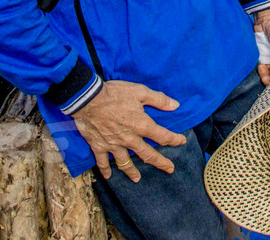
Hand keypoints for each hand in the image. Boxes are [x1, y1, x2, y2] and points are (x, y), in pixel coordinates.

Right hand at [70, 80, 186, 181]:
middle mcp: (129, 139)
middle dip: (160, 163)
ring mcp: (114, 145)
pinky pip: (103, 162)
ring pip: (125, 163)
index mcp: (141, 125)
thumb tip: (175, 105)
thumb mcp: (140, 91)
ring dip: (132, 172)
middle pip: (148, 154)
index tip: (181, 142)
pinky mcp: (99, 146)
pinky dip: (105, 170)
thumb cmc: (115, 93)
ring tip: (137, 179)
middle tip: (169, 169)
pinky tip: (108, 176)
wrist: (88, 99)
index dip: (174, 140)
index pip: (162, 136)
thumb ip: (158, 100)